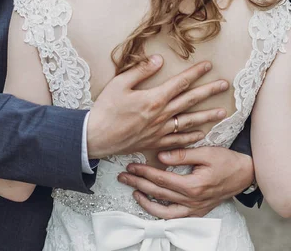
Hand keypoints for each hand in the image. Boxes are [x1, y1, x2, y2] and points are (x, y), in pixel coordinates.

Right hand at [87, 56, 228, 158]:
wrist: (96, 137)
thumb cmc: (106, 109)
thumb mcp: (120, 83)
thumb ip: (141, 70)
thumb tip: (158, 59)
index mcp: (154, 99)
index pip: (180, 82)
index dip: (195, 73)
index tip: (208, 66)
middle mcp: (161, 115)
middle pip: (190, 101)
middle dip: (209, 91)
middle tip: (225, 85)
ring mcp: (160, 131)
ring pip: (189, 122)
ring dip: (207, 116)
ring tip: (223, 112)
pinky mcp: (156, 143)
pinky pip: (179, 140)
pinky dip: (192, 137)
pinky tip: (201, 134)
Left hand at [119, 147, 253, 217]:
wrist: (244, 175)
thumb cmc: (226, 161)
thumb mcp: (206, 152)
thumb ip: (182, 154)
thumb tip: (160, 156)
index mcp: (192, 186)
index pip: (160, 179)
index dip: (143, 172)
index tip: (131, 165)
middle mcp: (192, 201)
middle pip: (158, 194)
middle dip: (137, 184)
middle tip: (123, 176)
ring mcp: (194, 209)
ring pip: (163, 211)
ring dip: (145, 201)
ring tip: (133, 191)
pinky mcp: (196, 212)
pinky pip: (173, 217)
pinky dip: (159, 212)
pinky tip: (150, 203)